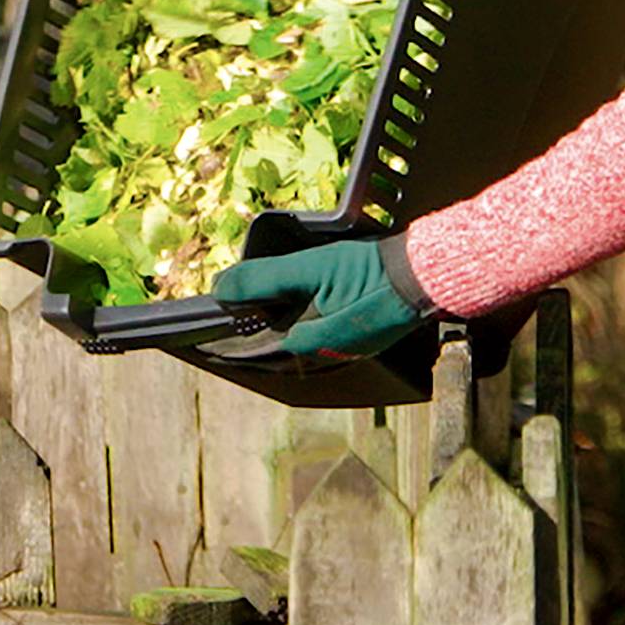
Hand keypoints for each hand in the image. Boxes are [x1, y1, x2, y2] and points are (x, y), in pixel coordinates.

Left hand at [211, 234, 435, 361]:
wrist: (423, 274)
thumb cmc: (369, 270)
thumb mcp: (311, 268)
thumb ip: (265, 279)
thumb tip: (220, 290)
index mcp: (312, 345)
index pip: (257, 349)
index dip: (228, 342)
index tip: (201, 337)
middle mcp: (326, 356)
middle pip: (274, 350)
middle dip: (246, 340)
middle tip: (216, 328)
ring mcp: (344, 350)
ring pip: (294, 346)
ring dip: (268, 334)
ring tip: (242, 320)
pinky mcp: (356, 338)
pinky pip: (314, 338)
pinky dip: (293, 328)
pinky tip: (285, 315)